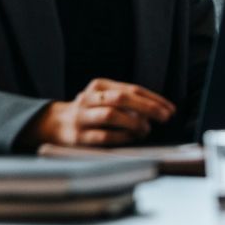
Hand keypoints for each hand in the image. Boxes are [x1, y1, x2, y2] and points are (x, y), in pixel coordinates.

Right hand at [34, 78, 175, 146]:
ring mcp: (81, 117)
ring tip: (146, 130)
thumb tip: (159, 111)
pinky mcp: (76, 137)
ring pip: (111, 115)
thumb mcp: (105, 99)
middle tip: (165, 118)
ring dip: (134, 124)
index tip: (171, 109)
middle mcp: (89, 98)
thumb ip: (127, 101)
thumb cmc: (90, 111)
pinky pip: (103, 136)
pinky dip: (121, 138)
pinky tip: (131, 139)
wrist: (53, 124)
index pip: (132, 89)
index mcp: (99, 86)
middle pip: (122, 99)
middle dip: (148, 108)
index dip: (154, 99)